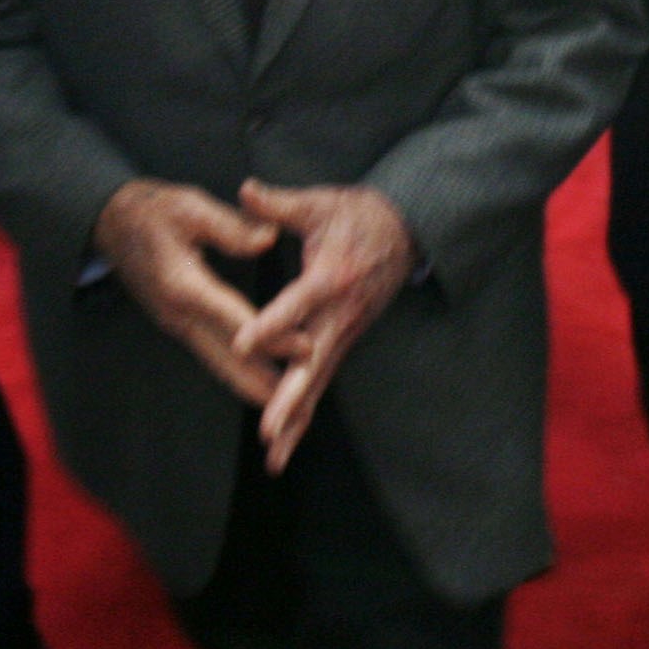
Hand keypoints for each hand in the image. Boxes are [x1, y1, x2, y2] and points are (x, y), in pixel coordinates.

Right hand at [93, 179, 286, 406]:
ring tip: (285, 403)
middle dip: (263, 380)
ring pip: (218, 362)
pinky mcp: (179, 324)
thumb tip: (269, 238)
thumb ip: (231, 226)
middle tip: (301, 403)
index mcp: (183, 285)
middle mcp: (178, 314)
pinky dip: (236, 372)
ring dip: (250, 384)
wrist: (112, 222)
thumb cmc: (152, 210)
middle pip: (226, 356)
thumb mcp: (190, 206)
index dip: (271, 337)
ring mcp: (176, 323)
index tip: (305, 349)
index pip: (235, 317)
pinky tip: (258, 384)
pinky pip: (212, 354)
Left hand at [231, 182, 416, 473]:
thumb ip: (279, 204)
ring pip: (318, 383)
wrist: (407, 230)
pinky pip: (322, 381)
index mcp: (331, 277)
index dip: (269, 325)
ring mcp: (346, 333)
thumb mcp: (320, 203)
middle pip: (312, 364)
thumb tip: (245, 190)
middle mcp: (341, 314)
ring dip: (297, 421)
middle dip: (289, 400)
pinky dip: (304, 413)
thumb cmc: (358, 214)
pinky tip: (287, 440)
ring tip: (275, 458)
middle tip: (267, 431)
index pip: (296, 304)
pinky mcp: (345, 341)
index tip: (241, 342)